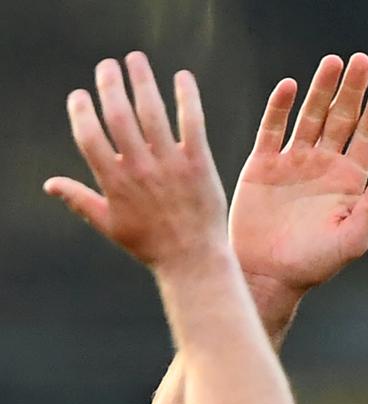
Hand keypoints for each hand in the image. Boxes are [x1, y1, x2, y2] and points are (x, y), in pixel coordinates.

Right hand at [44, 53, 227, 268]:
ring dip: (142, 81)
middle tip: (107, 65)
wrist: (194, 260)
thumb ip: (80, 200)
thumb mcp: (109, 225)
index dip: (80, 111)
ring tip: (135, 59)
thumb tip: (49, 184)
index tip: (79, 94)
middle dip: (109, 85)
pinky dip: (187, 97)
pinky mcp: (199, 165)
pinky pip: (192, 123)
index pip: (88, 136)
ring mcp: (170, 165)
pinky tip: (182, 77)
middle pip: (117, 116)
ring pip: (151, 112)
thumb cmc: (150, 245)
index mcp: (114, 182)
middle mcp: (140, 169)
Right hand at [229, 53, 367, 302]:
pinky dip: (280, 107)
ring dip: (321, 89)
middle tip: (361, 60)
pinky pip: (272, 128)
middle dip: (351, 89)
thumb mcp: (352, 240)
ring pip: (310, 115)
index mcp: (348, 181)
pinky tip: (290, 86)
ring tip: (332, 62)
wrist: (268, 274)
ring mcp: (293, 162)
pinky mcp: (263, 165)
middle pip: (341, 118)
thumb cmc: (314, 264)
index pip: (366, 137)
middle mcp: (323, 165)